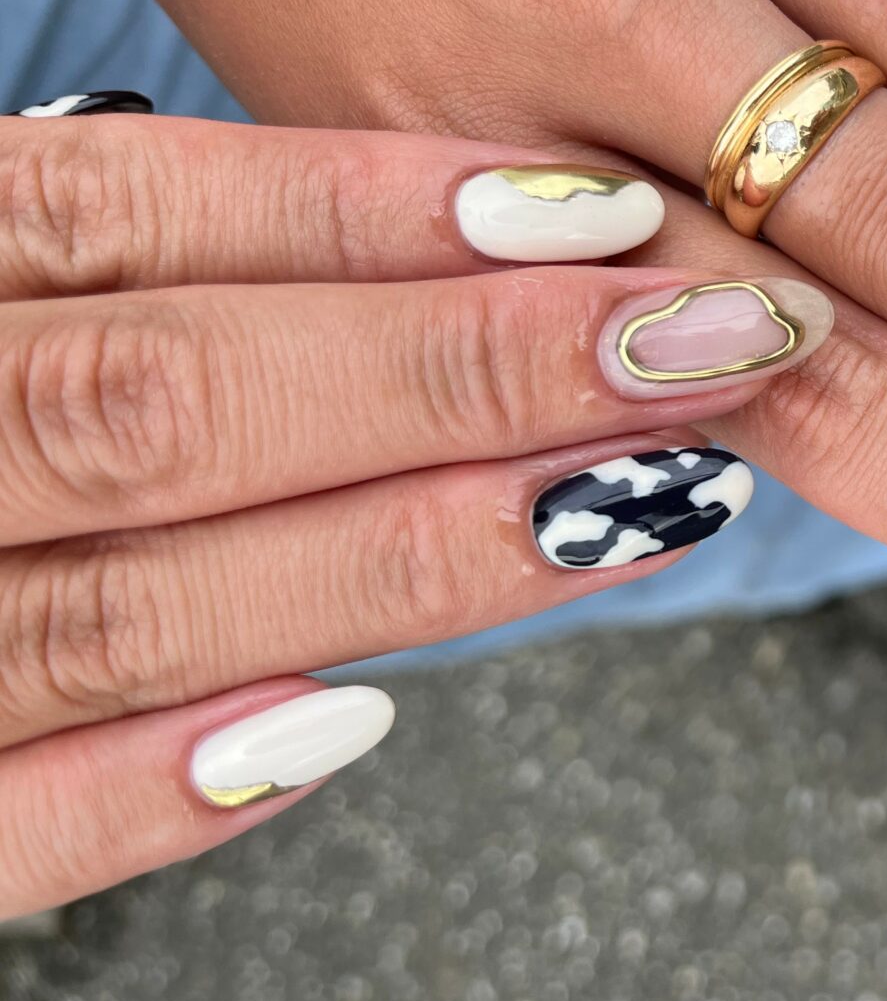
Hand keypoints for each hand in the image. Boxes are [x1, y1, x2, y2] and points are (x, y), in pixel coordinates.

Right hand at [0, 101, 836, 915]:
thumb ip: (66, 261)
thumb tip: (340, 233)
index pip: (125, 221)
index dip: (368, 213)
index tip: (595, 211)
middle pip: (172, 395)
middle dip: (463, 368)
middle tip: (707, 341)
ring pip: (136, 597)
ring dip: (403, 550)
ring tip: (637, 500)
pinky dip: (151, 789)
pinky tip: (332, 732)